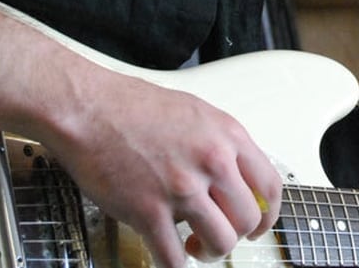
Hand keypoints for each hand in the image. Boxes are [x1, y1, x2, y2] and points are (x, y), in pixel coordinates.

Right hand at [42, 71, 281, 267]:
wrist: (88, 109)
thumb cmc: (134, 107)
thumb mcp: (197, 114)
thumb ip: (221, 144)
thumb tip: (236, 177)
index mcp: (228, 136)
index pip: (270, 186)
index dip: (269, 215)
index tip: (258, 226)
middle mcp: (212, 162)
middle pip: (247, 219)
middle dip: (236, 236)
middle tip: (219, 236)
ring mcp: (181, 188)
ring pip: (219, 242)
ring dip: (209, 253)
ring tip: (194, 246)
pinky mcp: (148, 211)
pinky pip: (173, 257)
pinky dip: (174, 264)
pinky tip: (169, 254)